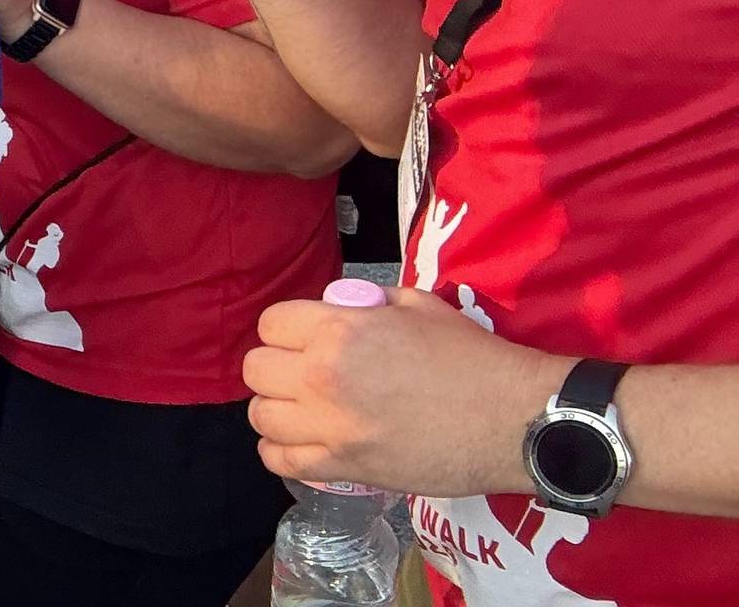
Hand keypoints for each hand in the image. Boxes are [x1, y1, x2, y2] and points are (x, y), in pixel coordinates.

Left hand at [245, 287, 560, 497]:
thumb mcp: (418, 306)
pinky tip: (304, 442)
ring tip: (304, 410)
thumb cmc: (473, 358)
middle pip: (256, 369)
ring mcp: (328, 425)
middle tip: (304, 374)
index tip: (306, 339)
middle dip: (277, 367)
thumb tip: (340, 306)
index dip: (287, 330)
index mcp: (338, 330)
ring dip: (277, 409)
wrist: (513, 418)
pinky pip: (278, 461)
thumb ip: (368, 303)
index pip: (271, 324)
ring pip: (260, 416)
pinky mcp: (342, 466)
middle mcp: (321, 375)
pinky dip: (282, 452)